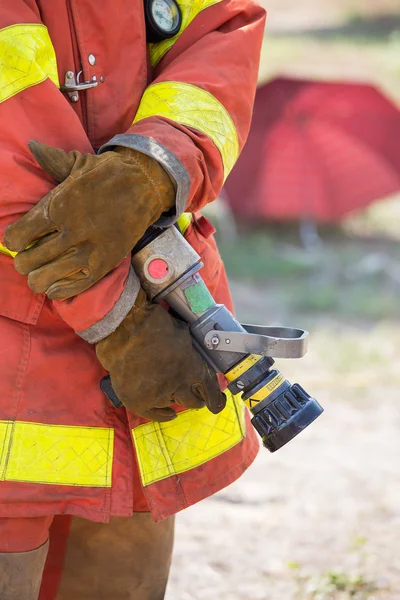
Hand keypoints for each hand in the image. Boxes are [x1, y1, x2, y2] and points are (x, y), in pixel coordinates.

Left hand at [4, 141, 174, 299]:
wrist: (145, 187)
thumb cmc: (107, 175)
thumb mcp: (78, 164)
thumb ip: (50, 161)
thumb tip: (32, 146)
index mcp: (56, 206)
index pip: (16, 237)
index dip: (14, 241)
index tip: (20, 239)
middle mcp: (70, 231)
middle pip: (26, 262)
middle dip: (24, 262)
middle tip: (31, 257)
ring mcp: (88, 251)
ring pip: (44, 280)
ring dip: (39, 278)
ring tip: (43, 272)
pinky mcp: (103, 265)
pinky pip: (71, 288)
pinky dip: (58, 291)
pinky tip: (55, 286)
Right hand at [96, 289, 226, 420]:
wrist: (124, 329)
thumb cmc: (153, 324)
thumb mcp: (183, 334)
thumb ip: (190, 351)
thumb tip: (193, 356)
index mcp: (193, 368)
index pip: (211, 391)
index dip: (216, 399)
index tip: (217, 402)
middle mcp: (180, 386)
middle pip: (194, 402)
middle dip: (196, 399)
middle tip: (195, 395)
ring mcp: (159, 396)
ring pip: (174, 404)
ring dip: (175, 398)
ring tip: (171, 390)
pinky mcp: (139, 402)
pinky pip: (155, 415)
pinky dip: (164, 415)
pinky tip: (170, 414)